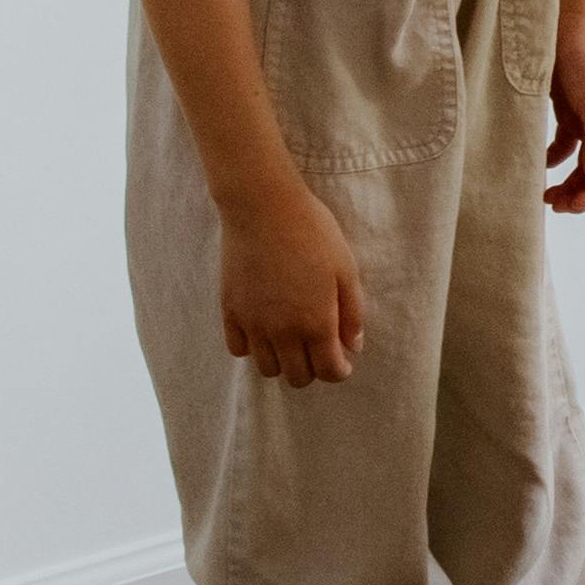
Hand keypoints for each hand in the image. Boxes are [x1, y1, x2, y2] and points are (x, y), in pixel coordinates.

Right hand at [219, 187, 364, 387]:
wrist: (263, 206)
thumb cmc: (312, 232)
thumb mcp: (346, 269)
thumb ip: (352, 313)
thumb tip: (353, 346)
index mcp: (316, 323)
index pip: (329, 372)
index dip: (340, 371)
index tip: (342, 361)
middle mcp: (282, 332)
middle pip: (297, 377)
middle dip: (313, 369)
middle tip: (318, 348)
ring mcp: (253, 324)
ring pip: (267, 369)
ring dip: (282, 361)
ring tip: (290, 340)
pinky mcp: (230, 311)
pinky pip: (238, 349)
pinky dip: (252, 347)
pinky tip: (263, 329)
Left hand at [544, 0, 584, 211]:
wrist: (567, 21)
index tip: (572, 203)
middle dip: (580, 193)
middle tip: (553, 205)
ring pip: (581, 164)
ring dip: (567, 182)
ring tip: (545, 195)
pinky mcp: (568, 111)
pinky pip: (563, 146)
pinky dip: (553, 159)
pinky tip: (539, 165)